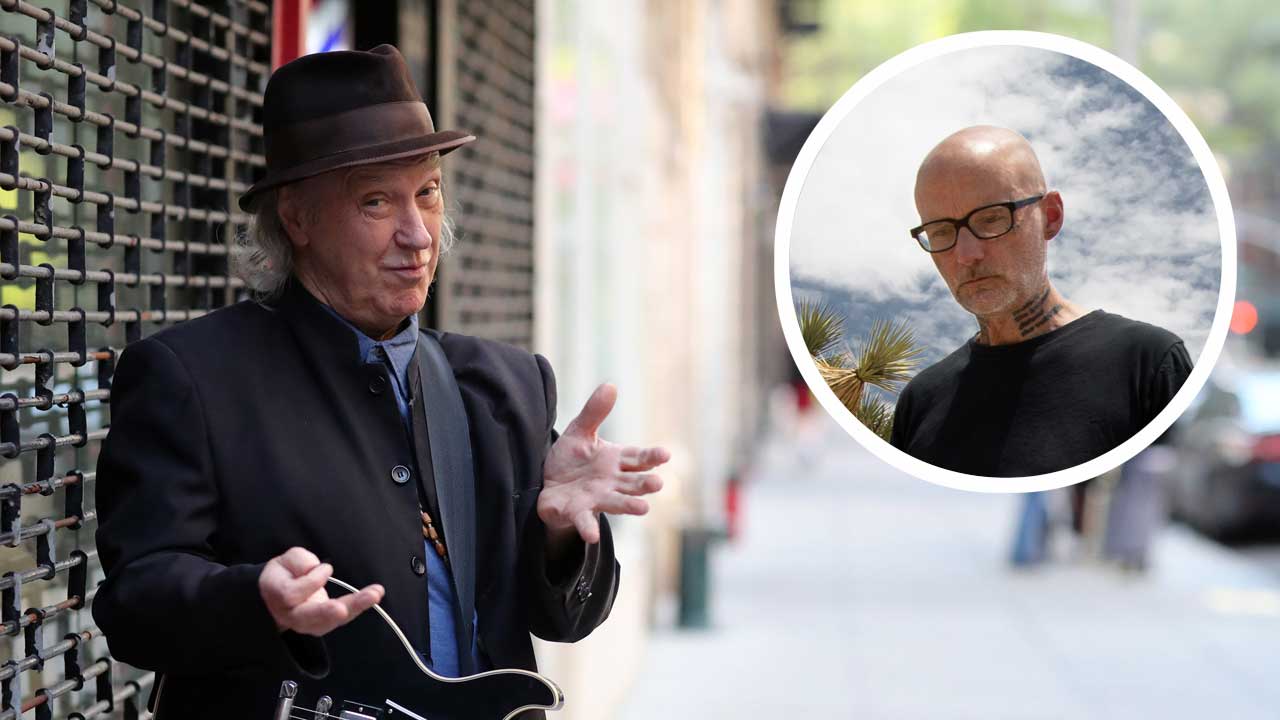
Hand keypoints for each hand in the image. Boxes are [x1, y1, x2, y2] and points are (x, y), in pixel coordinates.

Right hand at [258, 547, 384, 635]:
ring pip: (329, 622)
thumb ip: (299, 561)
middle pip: (307, 617)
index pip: (292, 594)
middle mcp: (291, 615)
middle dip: (327, 613)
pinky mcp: (324, 624)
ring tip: (374, 595)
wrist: (281, 593)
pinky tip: (374, 596)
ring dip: (353, 608)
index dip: (310, 580)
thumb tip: (315, 569)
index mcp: (277, 596)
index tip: (325, 568)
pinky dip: (358, 607)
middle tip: (342, 609)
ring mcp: (307, 624)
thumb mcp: (287, 559)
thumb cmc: (286, 572)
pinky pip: (342, 618)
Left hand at [539, 384, 669, 543]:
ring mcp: (597, 499)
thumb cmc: (571, 459)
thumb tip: (611, 385)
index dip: (652, 457)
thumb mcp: (580, 432)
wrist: (548, 485)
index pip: (638, 458)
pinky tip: (592, 536)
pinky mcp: (577, 513)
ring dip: (629, 506)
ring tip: (643, 509)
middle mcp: (612, 482)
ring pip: (616, 502)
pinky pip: (584, 521)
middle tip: (657, 483)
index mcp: (616, 461)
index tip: (665, 455)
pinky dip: (588, 528)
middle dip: (645, 484)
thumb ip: (595, 412)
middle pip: (633, 483)